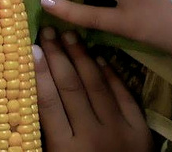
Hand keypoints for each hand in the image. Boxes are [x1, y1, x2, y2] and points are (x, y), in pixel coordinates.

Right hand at [33, 29, 151, 151]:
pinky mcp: (139, 130)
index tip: (31, 47)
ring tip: (70, 34)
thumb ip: (47, 134)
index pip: (49, 102)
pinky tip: (99, 57)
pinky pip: (124, 96)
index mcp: (66, 148)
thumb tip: (32, 96)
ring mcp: (119, 130)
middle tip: (49, 31)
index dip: (40, 73)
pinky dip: (111, 75)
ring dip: (82, 57)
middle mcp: (91, 135)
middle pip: (71, 87)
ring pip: (97, 85)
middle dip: (58, 56)